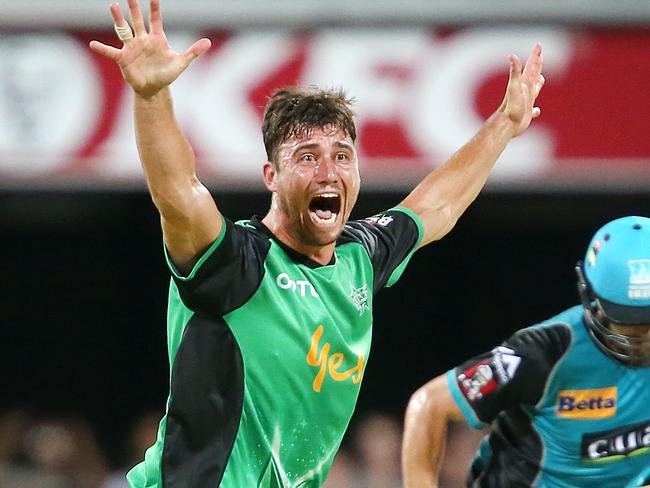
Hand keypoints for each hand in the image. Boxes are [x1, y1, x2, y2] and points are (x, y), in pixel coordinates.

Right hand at [89, 0, 210, 97]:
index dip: (155, 8)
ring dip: (118, 19)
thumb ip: (193, 52)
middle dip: (135, 7)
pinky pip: (111, 52)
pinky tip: (93, 44)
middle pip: (137, 20)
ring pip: (124, 30)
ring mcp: (131, 47)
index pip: (156, 19)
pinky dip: (102, 49)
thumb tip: (208, 42)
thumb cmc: (166, 74)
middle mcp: (142, 39)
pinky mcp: (123, 58)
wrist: (153, 89)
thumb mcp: (181, 63)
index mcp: (157, 38)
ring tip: (113, 5)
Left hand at [498, 42, 544, 136]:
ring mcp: (526, 102)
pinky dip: (535, 110)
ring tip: (540, 78)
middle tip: (539, 55)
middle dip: (537, 64)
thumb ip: (515, 71)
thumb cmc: (511, 107)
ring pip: (534, 90)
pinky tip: (536, 111)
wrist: (506, 125)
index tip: (538, 44)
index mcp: (525, 84)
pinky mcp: (525, 114)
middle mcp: (525, 91)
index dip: (536, 55)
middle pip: (533, 75)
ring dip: (538, 84)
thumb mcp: (515, 87)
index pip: (531, 66)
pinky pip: (532, 110)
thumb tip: (511, 55)